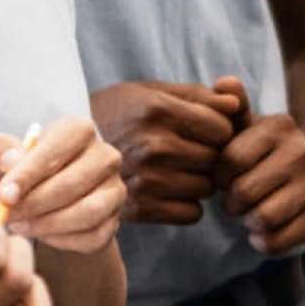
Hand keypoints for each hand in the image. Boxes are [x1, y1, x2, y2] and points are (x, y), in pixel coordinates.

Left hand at [0, 118, 125, 252]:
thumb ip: (4, 154)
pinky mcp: (116, 219)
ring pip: (88, 212)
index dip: (29, 172)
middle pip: (72, 182)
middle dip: (35, 203)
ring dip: (49, 224)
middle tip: (7, 216)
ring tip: (20, 227)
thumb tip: (10, 161)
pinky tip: (43, 236)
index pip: (58, 147)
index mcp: (79, 131)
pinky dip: (64, 240)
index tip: (4, 195)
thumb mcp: (11, 159)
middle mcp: (105, 156)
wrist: (52, 202)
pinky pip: (94, 235)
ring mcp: (115, 189)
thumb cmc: (29, 174)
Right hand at [90, 79, 246, 225]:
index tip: (204, 130)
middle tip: (186, 151)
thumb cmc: (117, 115)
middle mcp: (152, 145)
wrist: (67, 153)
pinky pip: (192, 214)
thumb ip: (197, 95)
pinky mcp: (138, 208)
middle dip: (209, 155)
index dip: (219, 129)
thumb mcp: (150, 92)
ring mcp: (144, 179)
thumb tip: (237, 104)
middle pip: (216, 158)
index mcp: (156, 109)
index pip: (222, 128)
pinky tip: (168, 191)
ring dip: (198, 181)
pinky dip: (186, 205)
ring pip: (206, 188)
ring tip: (174, 169)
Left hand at [217, 109, 304, 254]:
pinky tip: (269, 231)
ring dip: (250, 223)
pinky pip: (277, 241)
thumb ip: (234, 109)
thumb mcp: (256, 129)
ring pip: (261, 218)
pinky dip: (265, 242)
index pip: (229, 160)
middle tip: (240, 202)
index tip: (227, 180)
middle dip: (233, 204)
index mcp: (280, 127)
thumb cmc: (278, 154)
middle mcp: (303, 152)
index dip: (220, 177)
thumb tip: (223, 82)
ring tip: (255, 215)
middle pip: (243, 192)